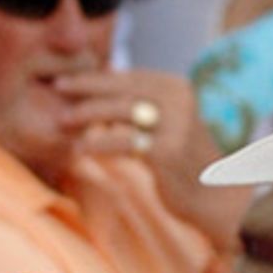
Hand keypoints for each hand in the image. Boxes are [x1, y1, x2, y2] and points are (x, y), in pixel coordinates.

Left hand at [53, 66, 219, 213]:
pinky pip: (123, 142)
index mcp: (178, 87)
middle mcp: (179, 101)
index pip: (129, 76)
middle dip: (86, 87)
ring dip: (86, 114)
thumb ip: (142, 103)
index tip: (68, 80)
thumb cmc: (184, 159)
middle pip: (122, 89)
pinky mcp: (166, 151)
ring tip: (62, 120)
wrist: (215, 196)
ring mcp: (174, 125)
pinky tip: (80, 148)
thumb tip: (101, 85)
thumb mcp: (168, 122)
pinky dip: (98, 143)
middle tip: (57, 88)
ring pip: (120, 111)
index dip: (96, 77)